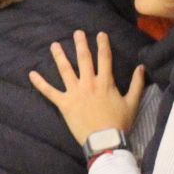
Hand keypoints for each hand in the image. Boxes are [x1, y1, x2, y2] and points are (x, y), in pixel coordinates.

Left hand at [29, 30, 144, 145]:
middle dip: (81, 44)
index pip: (104, 58)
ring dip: (59, 56)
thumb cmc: (119, 123)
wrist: (104, 140)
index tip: (100, 34)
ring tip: (54, 45)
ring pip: (65, 70)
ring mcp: (75, 93)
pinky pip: (50, 92)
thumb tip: (142, 67)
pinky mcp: (64, 104)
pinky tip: (31, 74)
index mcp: (105, 82)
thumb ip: (137, 84)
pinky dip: (40, 83)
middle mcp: (89, 83)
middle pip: (84, 59)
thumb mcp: (132, 103)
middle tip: (77, 33)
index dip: (103, 44)